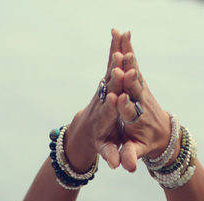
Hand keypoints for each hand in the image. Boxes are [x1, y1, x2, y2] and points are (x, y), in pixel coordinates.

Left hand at [64, 30, 125, 169]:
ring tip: (119, 40)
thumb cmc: (99, 142)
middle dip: (114, 77)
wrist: (84, 131)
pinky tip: (119, 33)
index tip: (116, 95)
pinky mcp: (105, 81)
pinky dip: (115, 49)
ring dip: (114, 56)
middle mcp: (102, 102)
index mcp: (103, 120)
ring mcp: (102, 90)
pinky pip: (111, 64)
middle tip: (119, 62)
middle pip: (108, 88)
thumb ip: (110, 155)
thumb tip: (116, 165)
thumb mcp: (105, 151)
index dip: (111, 104)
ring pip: (109, 72)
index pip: (108, 111)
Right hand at [116, 34, 173, 172]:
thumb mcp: (139, 152)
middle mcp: (141, 103)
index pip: (130, 113)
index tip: (117, 99)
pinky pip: (134, 64)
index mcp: (138, 121)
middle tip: (120, 65)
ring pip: (135, 72)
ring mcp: (142, 91)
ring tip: (122, 42)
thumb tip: (128, 167)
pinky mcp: (141, 82)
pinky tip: (122, 33)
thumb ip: (132, 156)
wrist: (166, 134)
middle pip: (134, 90)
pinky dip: (128, 50)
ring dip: (129, 58)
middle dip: (127, 78)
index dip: (124, 106)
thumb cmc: (148, 144)